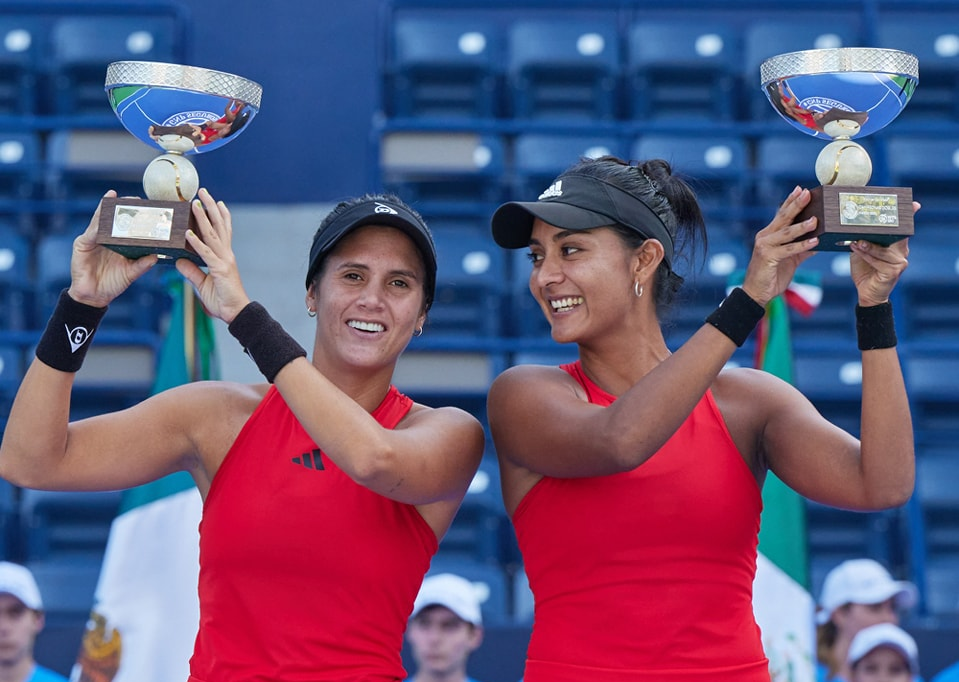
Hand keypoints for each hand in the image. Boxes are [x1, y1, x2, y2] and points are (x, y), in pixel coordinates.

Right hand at [67, 191, 158, 306]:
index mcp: (117, 242)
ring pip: (100, 221)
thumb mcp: (131, 273)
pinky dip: (96, 227)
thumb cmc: (112, 283)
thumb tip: (156, 256)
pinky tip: (102, 222)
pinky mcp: (82, 245)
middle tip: (134, 198)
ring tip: (116, 200)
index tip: (145, 204)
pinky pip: (90, 233)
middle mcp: (104, 238)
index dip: (133, 214)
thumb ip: (142, 264)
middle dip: (121, 206)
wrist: (94, 297)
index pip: (125, 225)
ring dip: (107, 210)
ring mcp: (92, 239)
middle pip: (112, 218)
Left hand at [176, 188, 250, 322]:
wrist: (236, 313)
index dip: (220, 216)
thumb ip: (191, 271)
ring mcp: (224, 260)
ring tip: (195, 203)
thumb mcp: (203, 284)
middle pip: (219, 226)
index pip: (223, 231)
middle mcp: (226, 254)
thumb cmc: (223, 300)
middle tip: (203, 191)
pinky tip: (188, 234)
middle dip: (211, 208)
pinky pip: (206, 254)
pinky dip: (197, 243)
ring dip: (203, 218)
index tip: (215, 202)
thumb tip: (178, 260)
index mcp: (224, 257)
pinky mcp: (219, 269)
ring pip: (212, 235)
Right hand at [741, 186, 819, 305]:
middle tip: (807, 193)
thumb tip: (819, 241)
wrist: (756, 293)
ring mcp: (765, 246)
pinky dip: (802, 245)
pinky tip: (815, 242)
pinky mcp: (767, 257)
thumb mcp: (790, 260)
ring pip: (786, 232)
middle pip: (783, 217)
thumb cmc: (772, 276)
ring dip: (802, 226)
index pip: (781, 214)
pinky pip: (788, 249)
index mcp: (769, 235)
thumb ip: (802, 249)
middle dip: (796, 204)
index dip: (791, 201)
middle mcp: (765, 237)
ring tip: (815, 220)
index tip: (801, 189)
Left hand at [847, 201, 916, 305]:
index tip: (914, 205)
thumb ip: (863, 239)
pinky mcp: (894, 271)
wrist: (866, 292)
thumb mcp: (862, 251)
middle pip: (897, 235)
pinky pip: (879, 261)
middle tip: (873, 219)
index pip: (902, 229)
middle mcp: (901, 251)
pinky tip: (857, 249)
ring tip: (856, 241)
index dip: (909, 216)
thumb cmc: (865, 270)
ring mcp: (900, 261)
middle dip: (885, 227)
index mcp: (896, 245)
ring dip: (869, 244)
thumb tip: (853, 226)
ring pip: (885, 249)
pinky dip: (867, 255)